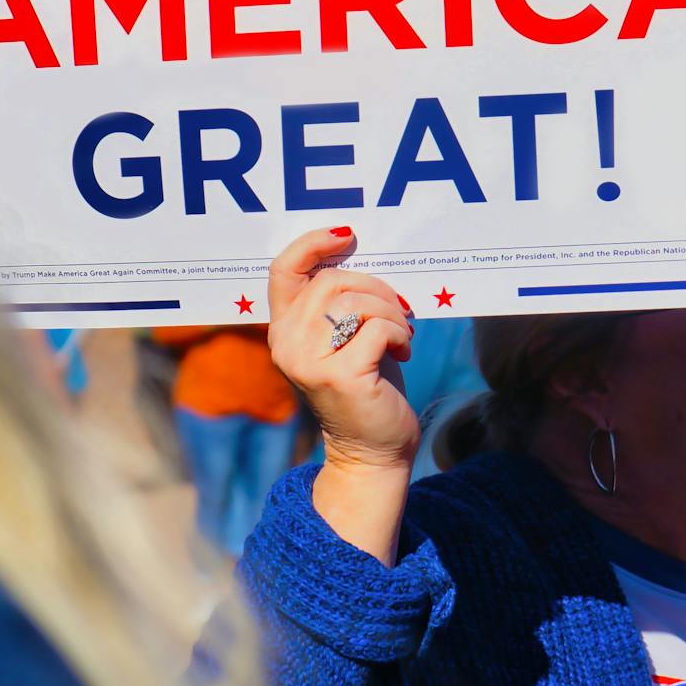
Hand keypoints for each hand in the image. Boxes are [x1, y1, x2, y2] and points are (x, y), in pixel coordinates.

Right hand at [267, 227, 416, 562]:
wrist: (372, 450)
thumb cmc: (366, 385)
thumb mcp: (344, 337)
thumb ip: (338, 301)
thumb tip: (360, 253)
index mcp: (283, 329)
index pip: (282, 269)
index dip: (312, 243)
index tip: (347, 234)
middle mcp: (286, 343)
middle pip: (333, 279)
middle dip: (376, 288)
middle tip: (398, 312)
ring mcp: (309, 361)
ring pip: (356, 301)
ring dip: (392, 312)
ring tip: (402, 334)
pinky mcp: (339, 376)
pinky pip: (378, 327)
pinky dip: (400, 333)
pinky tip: (403, 352)